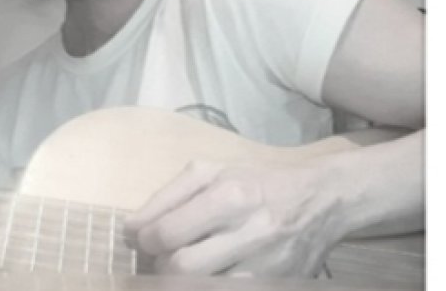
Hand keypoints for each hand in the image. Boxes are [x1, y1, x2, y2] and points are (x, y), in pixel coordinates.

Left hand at [124, 160, 345, 276]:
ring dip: (180, 282)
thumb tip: (130, 230)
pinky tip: (205, 276)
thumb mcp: (208, 172)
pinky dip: (207, 287)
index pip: (165, 234)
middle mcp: (252, 232)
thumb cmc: (255, 181)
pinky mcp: (280, 284)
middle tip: (160, 258)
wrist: (322, 199)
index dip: (143, 242)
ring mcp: (269, 266)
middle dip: (158, 267)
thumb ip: (164, 198)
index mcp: (230, 196)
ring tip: (180, 268)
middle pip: (181, 269)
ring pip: (203, 289)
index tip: (143, 240)